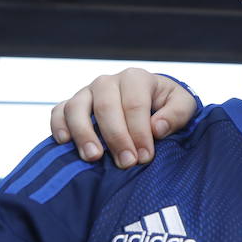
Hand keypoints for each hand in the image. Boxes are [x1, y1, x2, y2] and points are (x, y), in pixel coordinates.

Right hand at [50, 69, 196, 167]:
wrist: (150, 104)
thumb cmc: (167, 107)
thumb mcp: (183, 106)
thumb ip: (176, 114)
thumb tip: (156, 128)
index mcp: (136, 78)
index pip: (135, 104)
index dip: (139, 132)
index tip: (144, 157)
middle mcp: (108, 81)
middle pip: (106, 107)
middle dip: (116, 137)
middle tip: (126, 163)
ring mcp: (87, 92)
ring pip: (76, 107)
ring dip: (84, 133)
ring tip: (94, 157)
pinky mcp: (71, 105)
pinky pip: (58, 111)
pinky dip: (58, 125)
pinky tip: (65, 142)